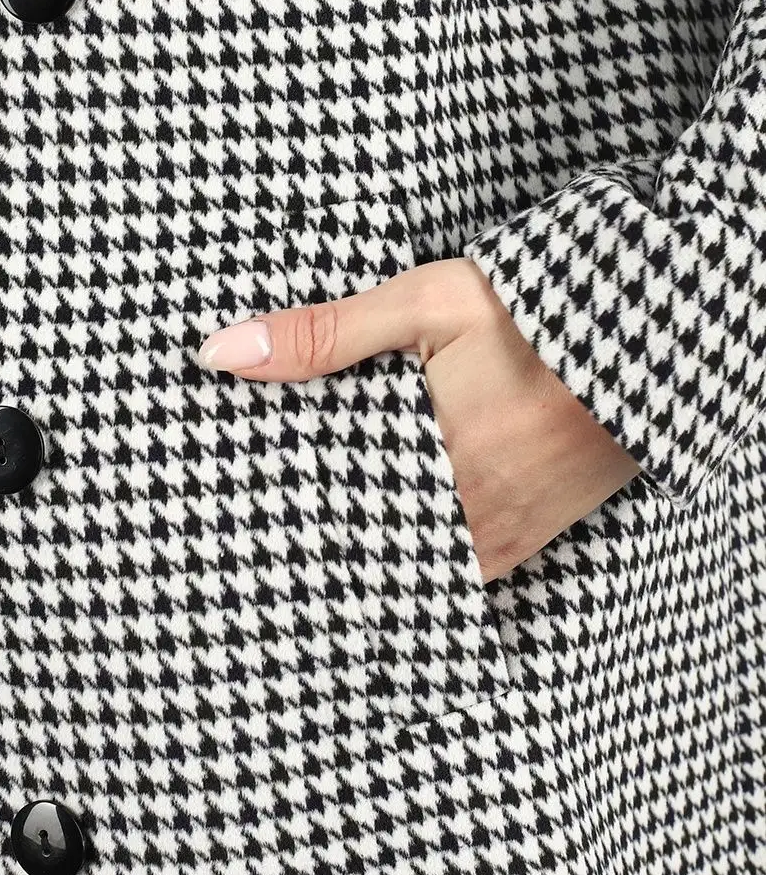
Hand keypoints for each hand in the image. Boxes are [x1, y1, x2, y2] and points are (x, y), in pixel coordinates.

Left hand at [196, 258, 641, 582]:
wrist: (651, 330)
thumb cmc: (538, 313)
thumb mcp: (426, 304)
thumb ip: (326, 333)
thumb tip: (223, 352)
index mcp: (433, 460)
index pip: (330, 514)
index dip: (281, 517)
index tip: (237, 512)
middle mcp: (468, 514)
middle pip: (366, 548)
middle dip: (315, 541)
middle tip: (257, 534)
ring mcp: (504, 533)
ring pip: (412, 566)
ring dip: (368, 550)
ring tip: (315, 537)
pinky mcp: (531, 535)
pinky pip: (461, 571)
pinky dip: (420, 557)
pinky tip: (393, 535)